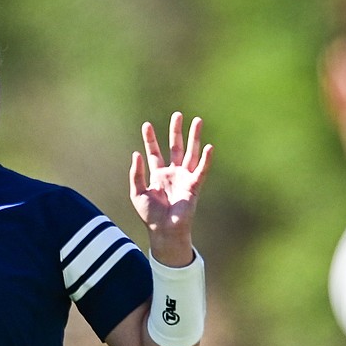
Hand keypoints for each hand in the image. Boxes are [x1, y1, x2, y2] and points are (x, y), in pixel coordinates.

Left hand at [129, 112, 213, 265]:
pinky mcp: (194, 186)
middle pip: (175, 148)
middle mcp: (173, 174)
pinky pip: (201, 170)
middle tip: (177, 115)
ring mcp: (184, 179)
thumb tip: (137, 153)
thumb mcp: (137, 193)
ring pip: (191, 153)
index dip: (150, 139)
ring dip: (194, 138)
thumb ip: (136, 173)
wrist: (164, 230)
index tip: (147, 125)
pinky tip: (209, 147)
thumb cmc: (150, 216)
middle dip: (176, 131)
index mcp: (158, 176)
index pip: (154, 153)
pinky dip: (206, 159)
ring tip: (197, 121)